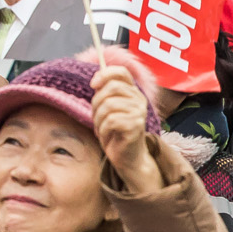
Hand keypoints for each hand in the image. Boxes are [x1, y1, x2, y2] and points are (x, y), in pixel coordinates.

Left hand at [91, 65, 162, 192]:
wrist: (128, 158)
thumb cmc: (115, 133)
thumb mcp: (108, 109)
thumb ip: (105, 93)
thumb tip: (95, 79)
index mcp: (133, 93)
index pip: (121, 72)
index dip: (104, 74)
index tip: (93, 85)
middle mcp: (139, 100)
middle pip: (111, 87)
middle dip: (96, 102)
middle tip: (96, 116)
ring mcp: (139, 112)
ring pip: (108, 105)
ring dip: (98, 119)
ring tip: (101, 128)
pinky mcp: (135, 126)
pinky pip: (110, 120)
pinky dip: (102, 130)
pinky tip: (106, 135)